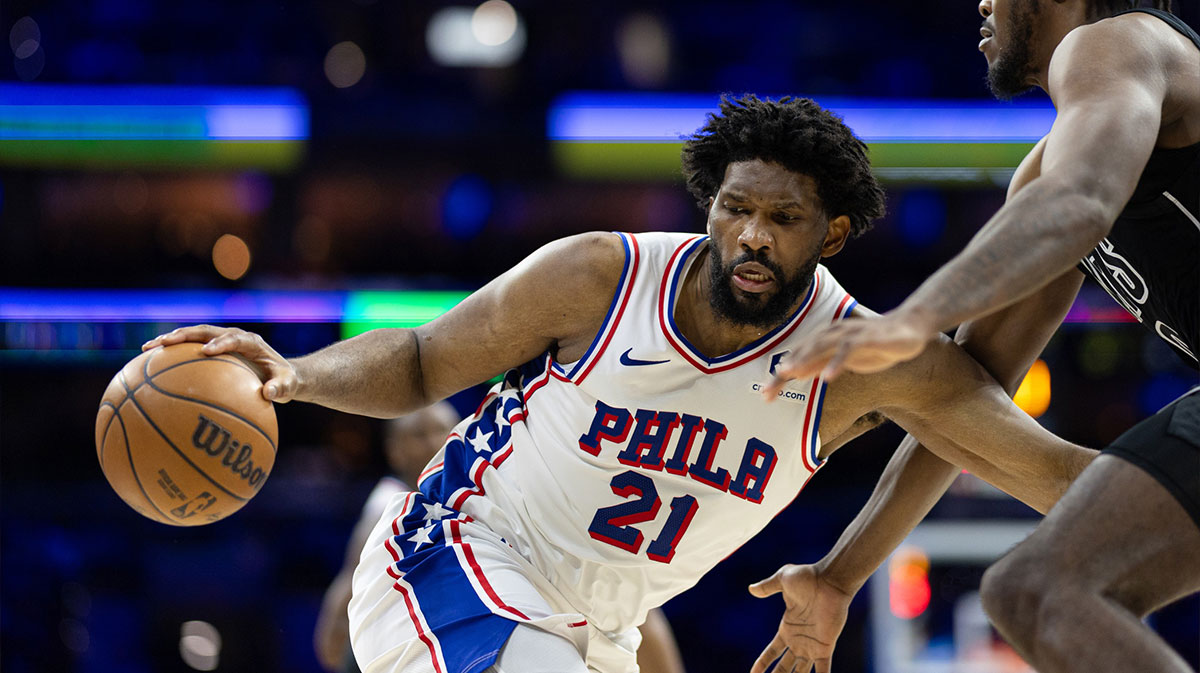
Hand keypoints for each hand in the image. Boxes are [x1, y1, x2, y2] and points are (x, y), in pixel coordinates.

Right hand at [142, 325, 298, 402]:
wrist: (283, 373)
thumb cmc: (285, 381)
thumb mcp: (288, 386)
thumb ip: (281, 389)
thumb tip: (268, 393)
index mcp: (252, 342)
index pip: (235, 338)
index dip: (221, 343)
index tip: (206, 352)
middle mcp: (235, 337)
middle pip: (207, 331)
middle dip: (186, 335)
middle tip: (165, 343)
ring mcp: (222, 341)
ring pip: (194, 336)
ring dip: (172, 340)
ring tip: (148, 349)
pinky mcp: (213, 349)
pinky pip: (190, 348)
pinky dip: (172, 353)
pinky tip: (150, 364)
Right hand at [748, 564, 853, 672]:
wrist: (829, 580)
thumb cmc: (807, 577)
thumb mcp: (782, 580)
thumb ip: (768, 587)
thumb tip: (751, 589)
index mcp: (787, 629)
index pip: (772, 652)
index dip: (762, 664)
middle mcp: (799, 641)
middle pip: (784, 667)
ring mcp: (812, 646)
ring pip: (800, 672)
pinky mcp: (825, 647)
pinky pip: (822, 670)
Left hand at [763, 310, 934, 395]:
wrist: (909, 329)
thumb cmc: (874, 345)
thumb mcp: (843, 359)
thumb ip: (820, 364)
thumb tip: (796, 374)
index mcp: (824, 339)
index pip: (797, 358)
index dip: (780, 377)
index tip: (765, 396)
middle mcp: (831, 334)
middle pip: (802, 353)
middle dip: (784, 372)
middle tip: (767, 391)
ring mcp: (848, 334)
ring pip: (820, 347)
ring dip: (803, 361)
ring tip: (788, 375)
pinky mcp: (866, 338)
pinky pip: (847, 350)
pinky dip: (836, 363)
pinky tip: (827, 377)